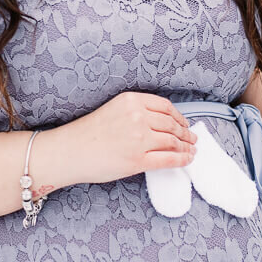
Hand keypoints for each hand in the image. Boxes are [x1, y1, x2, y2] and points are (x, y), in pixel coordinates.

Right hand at [64, 91, 196, 184]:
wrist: (69, 152)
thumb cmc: (87, 133)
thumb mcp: (114, 110)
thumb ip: (137, 112)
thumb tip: (161, 122)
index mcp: (132, 101)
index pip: (165, 107)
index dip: (179, 116)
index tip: (184, 123)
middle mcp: (138, 117)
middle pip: (172, 124)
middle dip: (185, 133)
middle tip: (192, 138)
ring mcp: (139, 139)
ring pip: (173, 141)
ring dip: (186, 146)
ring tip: (191, 149)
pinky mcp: (138, 160)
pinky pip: (168, 159)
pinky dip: (182, 159)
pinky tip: (187, 160)